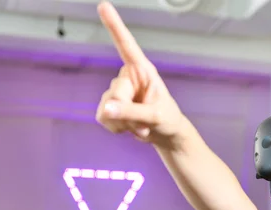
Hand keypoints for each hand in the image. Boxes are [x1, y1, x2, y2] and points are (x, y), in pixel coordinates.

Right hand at [95, 1, 186, 142]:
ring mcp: (116, 92)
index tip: (104, 5)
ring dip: (125, 123)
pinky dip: (118, 128)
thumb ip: (132, 112)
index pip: (126, 45)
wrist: (165, 134)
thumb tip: (107, 110)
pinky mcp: (109, 106)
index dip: (114, 26)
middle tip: (143, 122)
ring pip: (106, 109)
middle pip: (114, 93)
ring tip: (141, 125)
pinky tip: (131, 128)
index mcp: (142, 70)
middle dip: (127, 112)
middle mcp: (127, 77)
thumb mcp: (155, 116)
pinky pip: (103, 118)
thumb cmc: (167, 119)